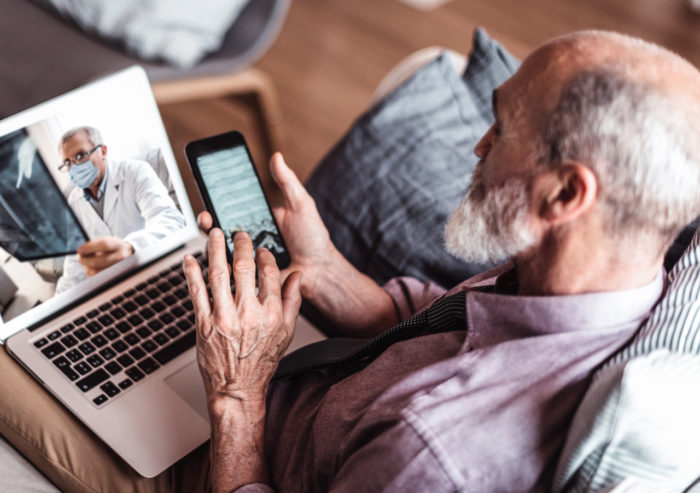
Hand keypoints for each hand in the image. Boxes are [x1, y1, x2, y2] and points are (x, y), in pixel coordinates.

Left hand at [77, 236, 133, 276]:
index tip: (79, 249)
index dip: (89, 247)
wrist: (128, 256)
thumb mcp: (108, 241)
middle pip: (97, 261)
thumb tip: (81, 251)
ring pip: (95, 271)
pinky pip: (96, 277)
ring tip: (88, 262)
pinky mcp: (114, 278)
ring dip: (87, 267)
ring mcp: (118, 269)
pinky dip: (90, 272)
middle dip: (84, 260)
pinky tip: (93, 267)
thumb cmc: (113, 248)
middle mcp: (121, 258)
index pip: (104, 244)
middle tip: (80, 257)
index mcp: (119, 245)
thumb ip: (95, 244)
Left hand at [183, 228, 301, 409]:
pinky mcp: (204, 324)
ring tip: (213, 234)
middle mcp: (247, 313)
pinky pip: (196, 292)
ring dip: (214, 249)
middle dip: (239, 244)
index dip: (263, 255)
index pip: (268, 272)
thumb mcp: (287, 332)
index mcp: (270, 313)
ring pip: (217, 273)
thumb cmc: (261, 362)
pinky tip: (190, 260)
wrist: (238, 388)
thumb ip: (292, 301)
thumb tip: (296, 276)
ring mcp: (224, 318)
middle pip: (242, 267)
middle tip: (237, 234)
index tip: (259, 250)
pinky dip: (192, 273)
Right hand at [197, 153, 335, 300]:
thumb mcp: (301, 205)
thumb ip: (287, 182)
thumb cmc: (313, 238)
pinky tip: (222, 260)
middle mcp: (249, 239)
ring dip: (213, 244)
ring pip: (222, 251)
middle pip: (220, 230)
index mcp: (258, 221)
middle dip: (208, 223)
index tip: (208, 194)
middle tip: (206, 217)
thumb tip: (276, 156)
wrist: (321, 270)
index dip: (217, 203)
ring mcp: (248, 258)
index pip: (231, 210)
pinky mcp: (250, 277)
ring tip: (213, 236)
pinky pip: (233, 272)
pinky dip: (224, 267)